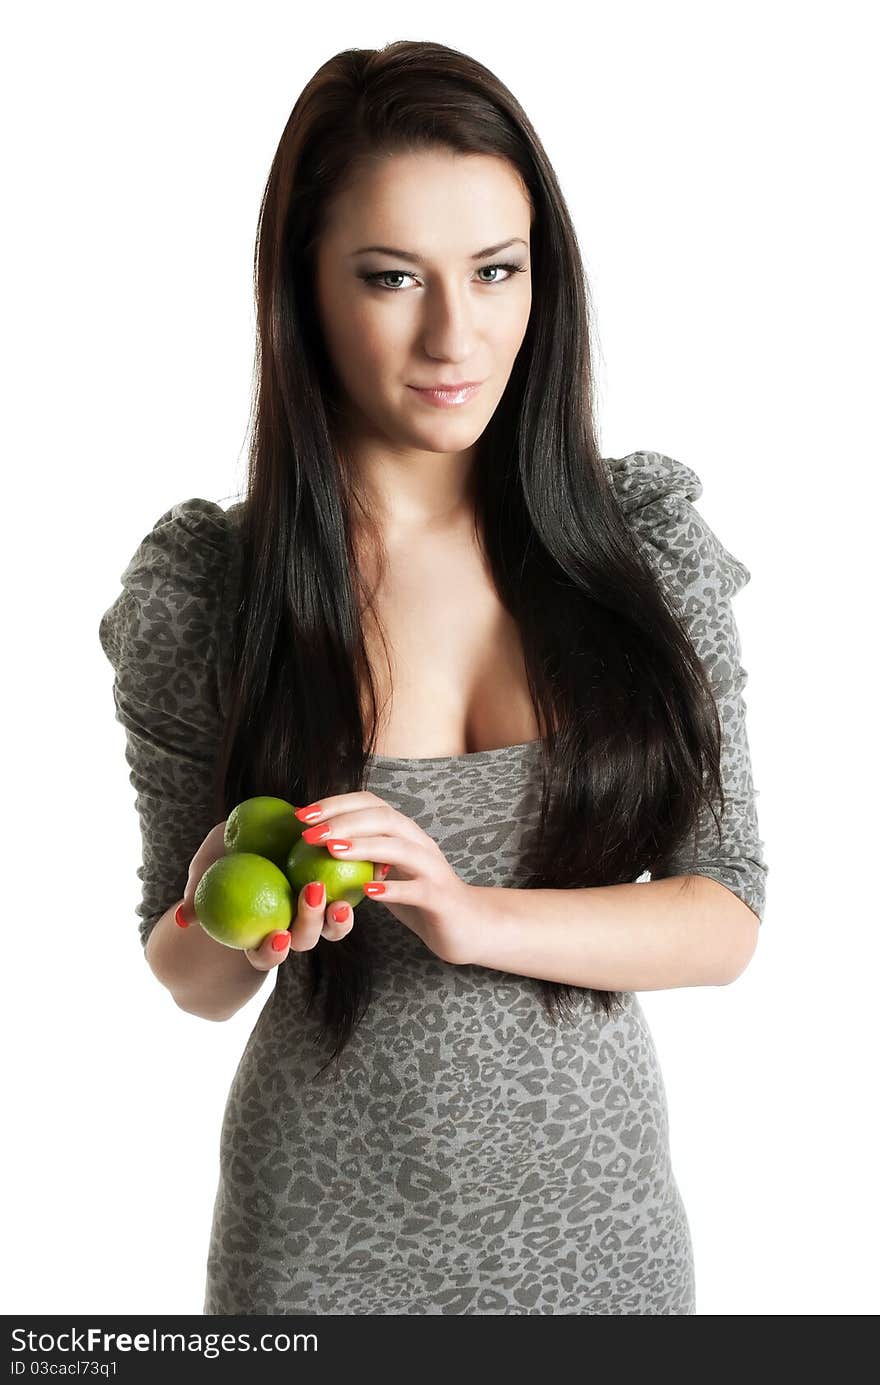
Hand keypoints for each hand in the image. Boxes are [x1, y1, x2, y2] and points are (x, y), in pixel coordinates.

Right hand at [177, 820, 374, 972]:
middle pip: (305, 940)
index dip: (272, 952)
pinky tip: (370, 869)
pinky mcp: (336, 890)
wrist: (252, 837)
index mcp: (261, 937)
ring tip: (343, 899)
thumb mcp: (205, 869)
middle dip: (311, 924)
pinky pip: (351, 893)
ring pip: (333, 927)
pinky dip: (361, 884)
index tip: (278, 936)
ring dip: (340, 919)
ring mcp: (315, 914)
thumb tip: (185, 916)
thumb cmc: (222, 858)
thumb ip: (195, 894)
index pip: (265, 955)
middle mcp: (291, 930)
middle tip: (312, 893)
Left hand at [294, 790, 473, 962]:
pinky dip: (392, 888)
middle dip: (344, 821)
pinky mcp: (440, 897)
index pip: (370, 804)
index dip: (336, 804)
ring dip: (364, 846)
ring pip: (400, 848)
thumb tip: (316, 843)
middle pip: (384, 818)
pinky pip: (416, 889)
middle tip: (309, 834)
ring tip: (332, 851)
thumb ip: (363, 855)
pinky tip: (367, 892)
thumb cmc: (418, 897)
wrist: (468, 926)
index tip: (302, 814)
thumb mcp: (388, 871)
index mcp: (404, 832)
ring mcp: (432, 868)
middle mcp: (419, 842)